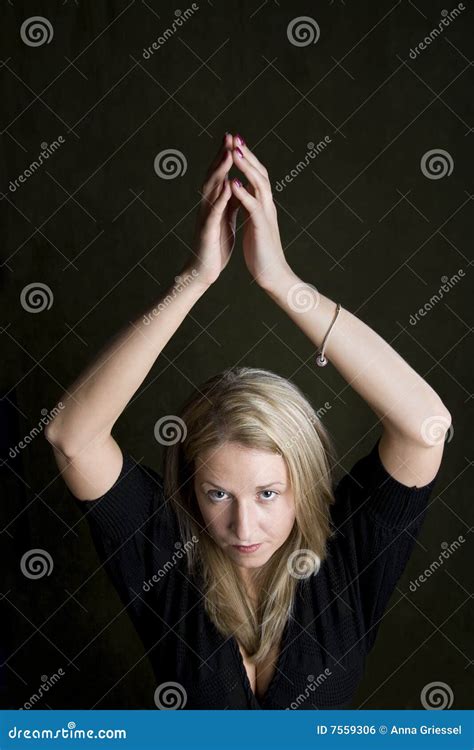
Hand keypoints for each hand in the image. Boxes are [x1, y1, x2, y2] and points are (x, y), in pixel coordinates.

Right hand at [186, 133, 239, 285]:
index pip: (220, 176)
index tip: (234, 139)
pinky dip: (220, 199)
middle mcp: (207, 207)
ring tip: (228, 154)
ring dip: (220, 171)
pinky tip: (227, 187)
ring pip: (211, 190)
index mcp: (214, 205)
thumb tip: (234, 186)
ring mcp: (206, 218)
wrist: (203, 272)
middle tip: (229, 135)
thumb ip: (228, 204)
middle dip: (221, 155)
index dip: (226, 157)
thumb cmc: (214, 248)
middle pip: (213, 176)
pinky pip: (214, 213)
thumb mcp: (224, 222)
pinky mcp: (208, 232)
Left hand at [229, 136, 289, 289]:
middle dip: (246, 155)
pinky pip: (253, 207)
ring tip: (233, 151)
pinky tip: (234, 183)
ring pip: (258, 184)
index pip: (255, 176)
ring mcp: (265, 215)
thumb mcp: (255, 225)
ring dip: (245, 167)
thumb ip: (251, 209)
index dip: (245, 159)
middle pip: (259, 173)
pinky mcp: (262, 227)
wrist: (272, 274)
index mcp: (262, 205)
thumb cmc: (261, 252)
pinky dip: (243, 194)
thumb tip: (246, 196)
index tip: (233, 143)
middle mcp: (266, 206)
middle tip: (234, 137)